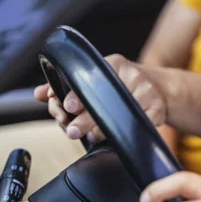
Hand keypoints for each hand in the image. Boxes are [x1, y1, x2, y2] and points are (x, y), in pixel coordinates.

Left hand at [33, 54, 167, 141]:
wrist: (162, 90)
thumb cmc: (125, 85)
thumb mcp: (100, 79)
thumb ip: (68, 86)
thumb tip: (38, 93)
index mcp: (114, 64)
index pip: (91, 78)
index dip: (76, 95)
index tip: (65, 107)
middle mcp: (132, 75)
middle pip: (104, 100)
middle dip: (84, 119)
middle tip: (71, 130)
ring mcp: (147, 92)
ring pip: (119, 116)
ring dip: (101, 130)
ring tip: (90, 136)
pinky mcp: (158, 110)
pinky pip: (137, 125)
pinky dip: (123, 134)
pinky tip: (113, 137)